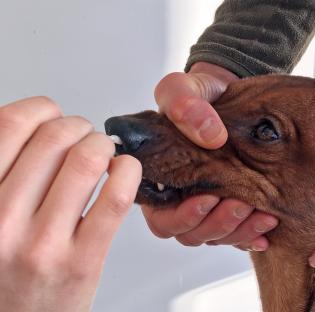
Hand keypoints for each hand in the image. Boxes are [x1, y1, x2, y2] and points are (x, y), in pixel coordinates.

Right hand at [0, 97, 141, 310]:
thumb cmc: (4, 273)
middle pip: (53, 138)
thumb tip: (34, 127)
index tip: (52, 115)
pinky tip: (124, 171)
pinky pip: (115, 198)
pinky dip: (128, 172)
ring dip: (103, 145)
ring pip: (86, 160)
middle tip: (84, 135)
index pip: (9, 126)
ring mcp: (43, 244)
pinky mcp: (82, 262)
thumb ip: (5, 177)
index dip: (40, 109)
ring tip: (104, 152)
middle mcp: (0, 222)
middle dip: (78, 126)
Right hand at [144, 62, 277, 250]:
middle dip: (217, 225)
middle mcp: (180, 199)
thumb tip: (210, 134)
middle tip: (241, 204)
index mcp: (158, 180)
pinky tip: (269, 226)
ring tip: (264, 214)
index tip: (208, 198)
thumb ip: (184, 104)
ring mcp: (207, 206)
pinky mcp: (230, 206)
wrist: (227, 95)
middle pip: (190, 233)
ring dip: (239, 230)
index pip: (161, 217)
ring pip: (216, 237)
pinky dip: (254, 234)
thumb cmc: (197, 96)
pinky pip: (239, 234)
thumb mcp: (183, 89)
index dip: (182, 217)